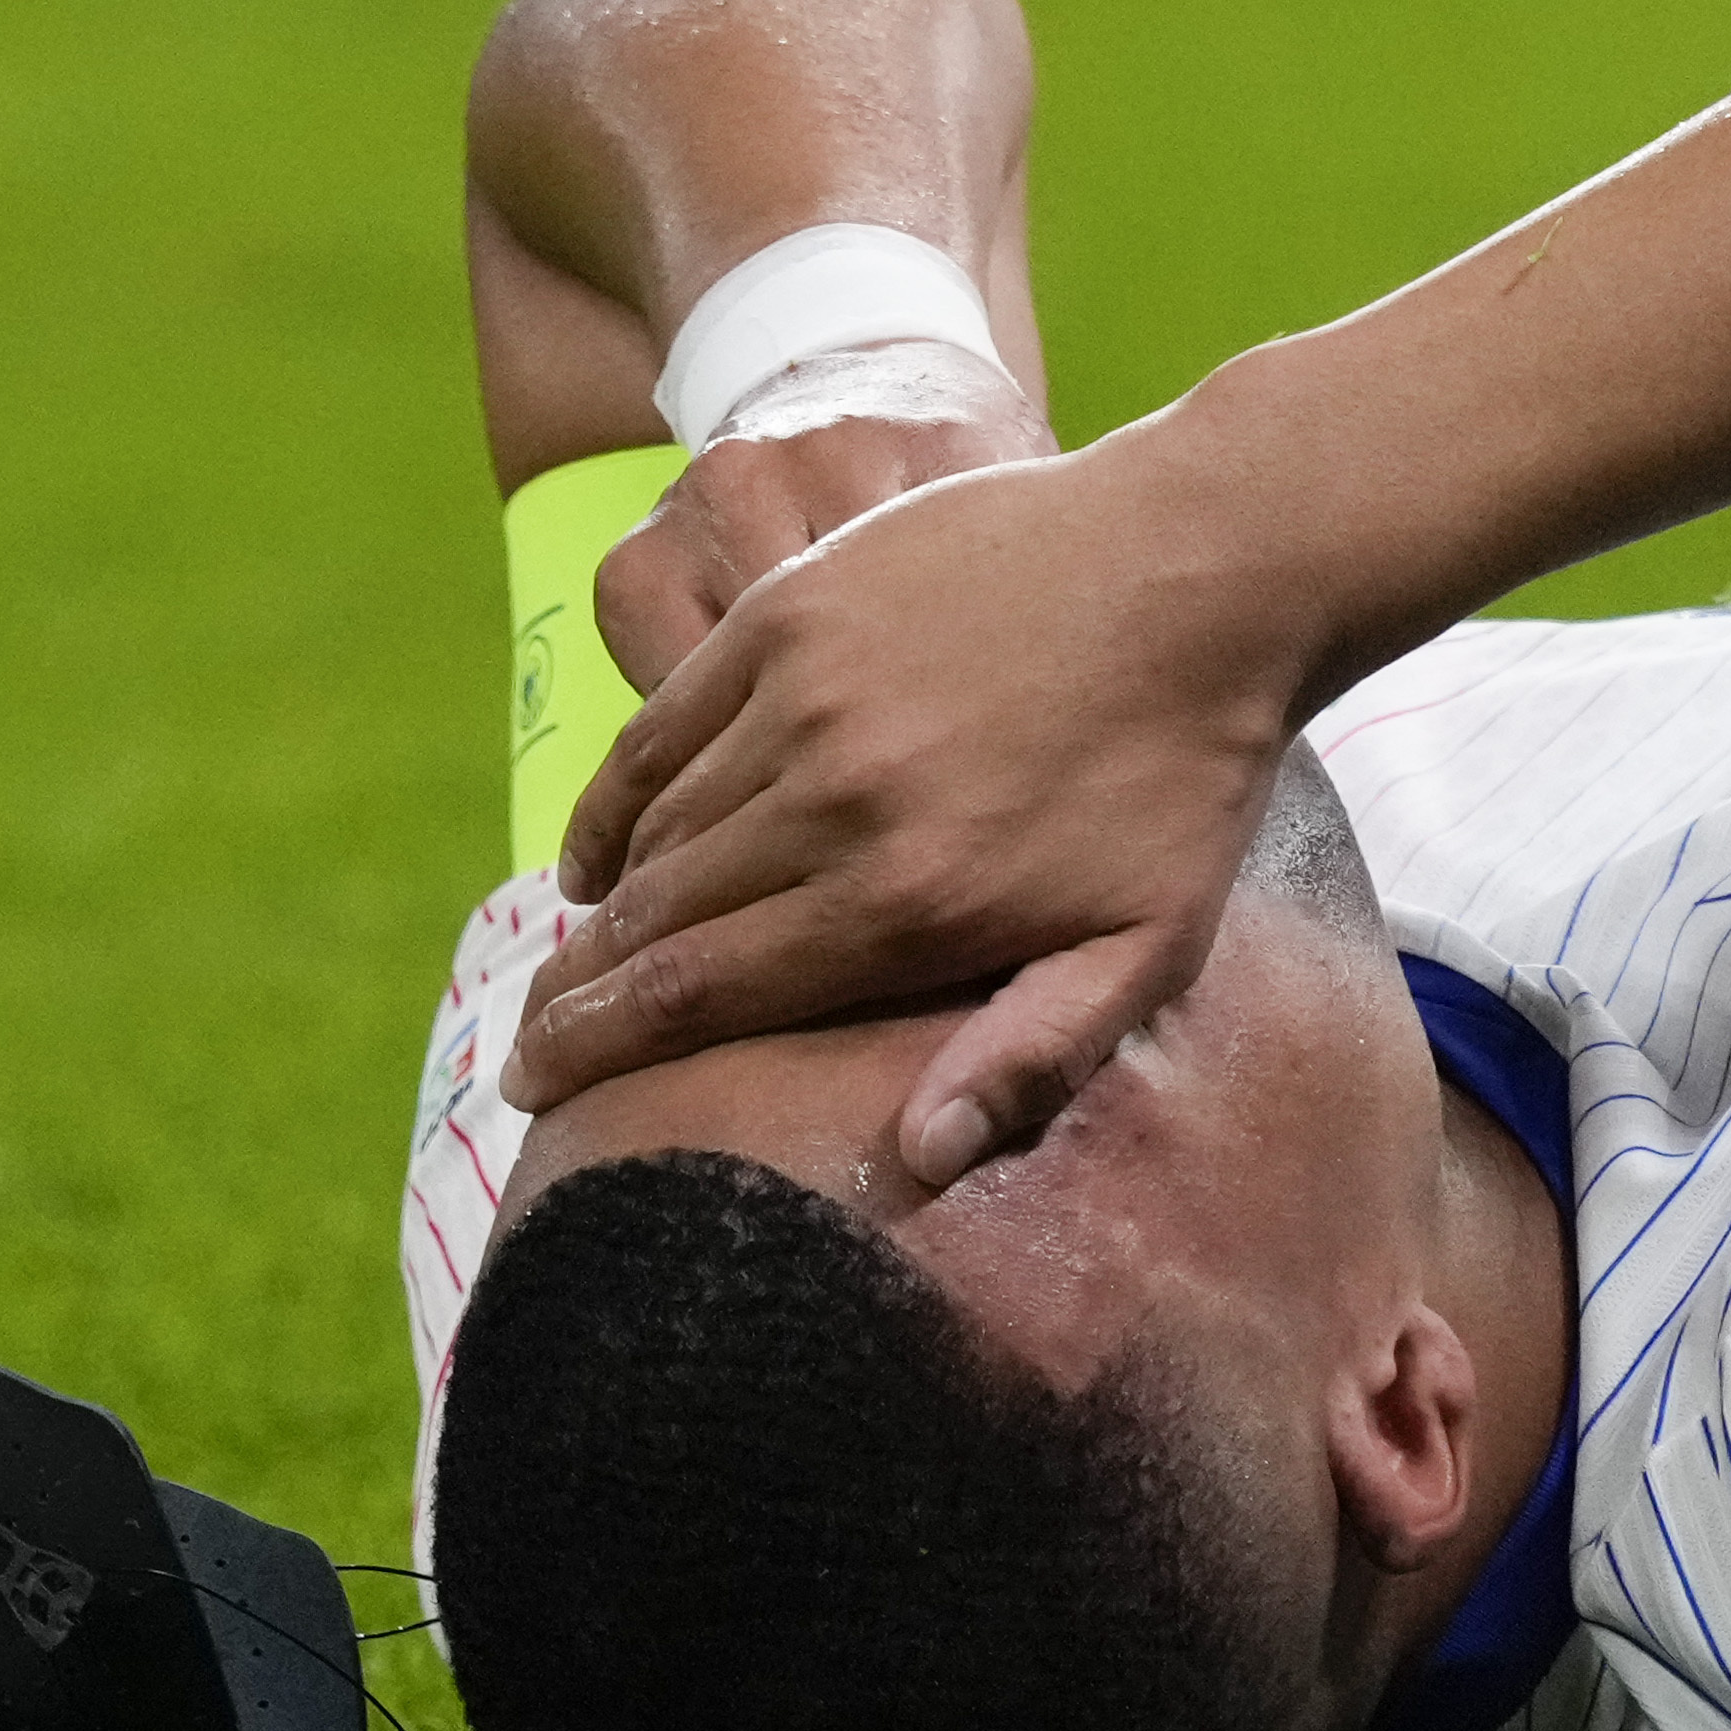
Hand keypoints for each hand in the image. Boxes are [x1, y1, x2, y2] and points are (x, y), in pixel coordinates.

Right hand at [503, 419, 1318, 1179]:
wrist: (1202, 571)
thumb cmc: (1186, 774)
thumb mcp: (1149, 944)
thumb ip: (1033, 1056)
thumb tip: (920, 1159)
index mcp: (905, 900)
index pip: (699, 994)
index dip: (598, 1047)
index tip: (532, 1085)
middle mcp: (832, 800)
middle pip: (657, 920)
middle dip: (575, 994)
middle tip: (529, 1046)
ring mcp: (802, 693)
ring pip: (658, 825)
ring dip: (604, 906)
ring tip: (574, 965)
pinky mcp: (792, 609)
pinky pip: (665, 722)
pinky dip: (617, 796)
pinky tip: (602, 853)